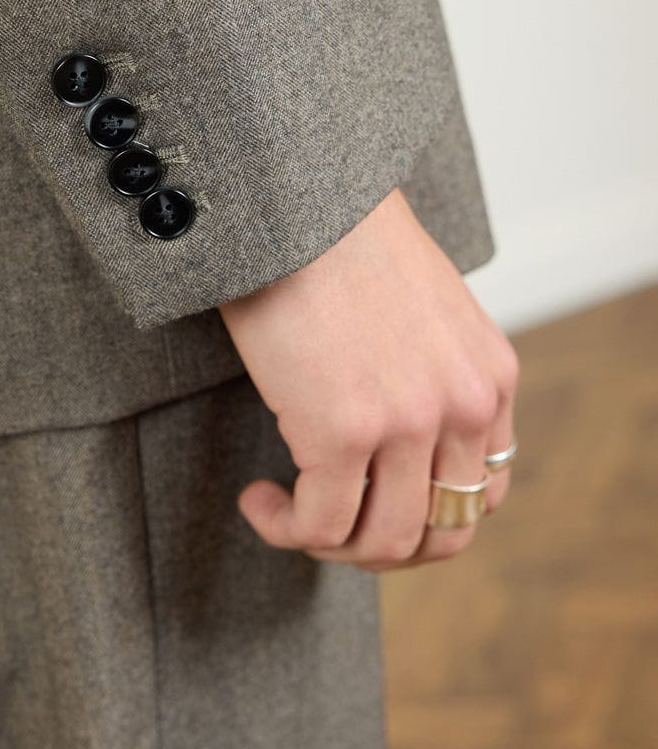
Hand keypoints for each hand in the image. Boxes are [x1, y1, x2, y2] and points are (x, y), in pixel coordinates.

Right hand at [217, 188, 517, 570]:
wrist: (297, 199)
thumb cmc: (341, 243)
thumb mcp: (424, 312)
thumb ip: (434, 376)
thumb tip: (396, 446)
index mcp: (489, 378)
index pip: (485, 494)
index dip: (428, 519)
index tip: (373, 503)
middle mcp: (462, 406)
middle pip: (443, 535)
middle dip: (381, 549)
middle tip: (329, 527)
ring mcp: (407, 423)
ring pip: (381, 543)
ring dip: (329, 545)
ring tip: (286, 513)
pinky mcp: (342, 431)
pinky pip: (318, 525)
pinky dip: (284, 527)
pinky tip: (258, 500)